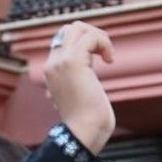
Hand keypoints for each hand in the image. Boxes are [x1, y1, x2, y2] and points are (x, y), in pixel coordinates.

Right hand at [43, 21, 115, 153]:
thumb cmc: (87, 122)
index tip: (99, 60)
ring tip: (108, 57)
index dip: (85, 44)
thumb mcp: (81, 95)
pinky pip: (90, 36)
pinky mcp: (73, 62)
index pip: (64, 40)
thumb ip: (80, 79)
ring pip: (78, 27)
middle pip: (70, 28)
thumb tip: (90, 67)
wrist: (83, 134)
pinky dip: (104, 43)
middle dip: (92, 35)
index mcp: (52, 71)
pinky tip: (110, 61)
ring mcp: (60, 62)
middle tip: (105, 56)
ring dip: (99, 37)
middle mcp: (52, 64)